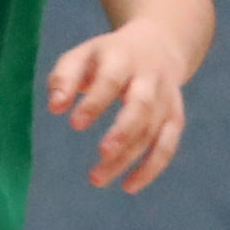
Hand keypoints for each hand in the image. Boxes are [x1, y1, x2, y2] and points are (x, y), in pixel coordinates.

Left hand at [45, 17, 189, 191]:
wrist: (160, 44)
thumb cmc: (108, 56)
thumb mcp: (82, 55)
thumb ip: (64, 78)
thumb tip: (54, 107)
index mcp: (124, 59)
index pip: (111, 81)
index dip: (96, 102)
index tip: (74, 124)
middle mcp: (150, 79)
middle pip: (143, 106)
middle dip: (124, 131)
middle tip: (101, 153)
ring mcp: (167, 99)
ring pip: (154, 130)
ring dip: (130, 157)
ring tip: (97, 179)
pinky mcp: (175, 116)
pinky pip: (168, 144)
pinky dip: (152, 167)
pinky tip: (129, 186)